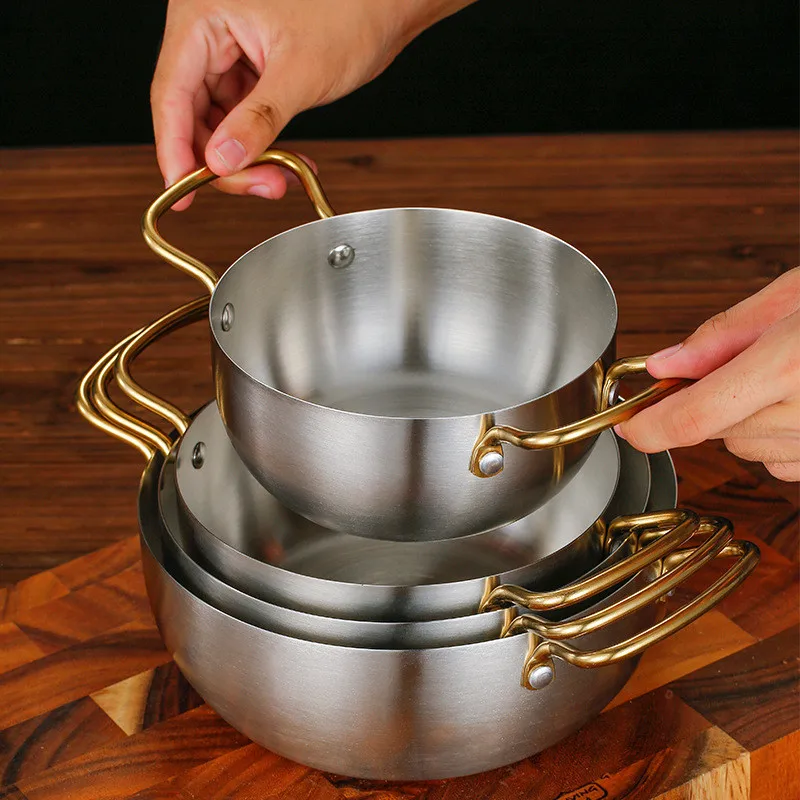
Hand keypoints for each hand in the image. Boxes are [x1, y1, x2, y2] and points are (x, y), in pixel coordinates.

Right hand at [151, 0, 473, 208]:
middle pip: (192, 114)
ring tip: (278, 178)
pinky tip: (283, 162)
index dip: (174, 150)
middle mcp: (208, 30)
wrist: (387, 3)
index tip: (182, 192)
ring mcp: (228, 50)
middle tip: (259, 187)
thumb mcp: (301, 74)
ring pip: (217, 122)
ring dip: (245, 158)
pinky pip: (241, 116)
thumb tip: (222, 161)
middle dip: (224, 161)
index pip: (172, 94)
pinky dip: (261, 144)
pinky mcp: (250, 67)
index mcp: (204, 16)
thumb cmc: (351, 10)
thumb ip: (258, 121)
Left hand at [616, 267, 799, 481]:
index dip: (651, 428)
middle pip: (720, 433)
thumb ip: (723, 334)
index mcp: (791, 366)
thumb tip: (665, 365)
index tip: (629, 428)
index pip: (695, 418)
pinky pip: (789, 463)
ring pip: (753, 450)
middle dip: (716, 402)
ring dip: (752, 421)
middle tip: (754, 362)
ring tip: (798, 377)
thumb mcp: (795, 295)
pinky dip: (785, 438)